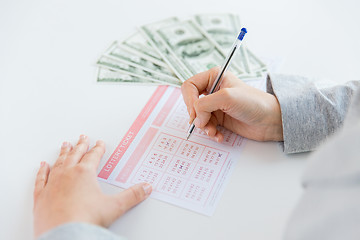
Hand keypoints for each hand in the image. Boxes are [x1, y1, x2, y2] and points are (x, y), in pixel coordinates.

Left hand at [33, 135, 151, 237]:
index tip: (99, 143)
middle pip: (75, 155)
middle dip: (81, 145)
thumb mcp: (114, 207)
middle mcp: (67, 174)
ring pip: (59, 163)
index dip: (98, 149)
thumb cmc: (86, 219)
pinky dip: (42, 171)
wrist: (64, 235)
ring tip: (65, 145)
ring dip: (63, 153)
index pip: (93, 156)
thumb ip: (132, 196)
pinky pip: (41, 179)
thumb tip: (145, 188)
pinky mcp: (41, 196)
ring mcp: (53, 184)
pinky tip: (43, 166)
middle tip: (83, 138)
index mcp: (84, 173)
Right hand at [181, 67, 282, 141]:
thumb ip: (205, 105)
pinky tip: (218, 136)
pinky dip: (211, 132)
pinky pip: (207, 126)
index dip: (189, 100)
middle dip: (196, 116)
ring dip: (204, 127)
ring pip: (198, 117)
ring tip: (213, 132)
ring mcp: (216, 106)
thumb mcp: (227, 98)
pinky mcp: (220, 119)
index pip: (190, 86)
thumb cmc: (254, 103)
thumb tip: (195, 118)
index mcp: (214, 77)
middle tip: (202, 124)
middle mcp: (213, 91)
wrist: (271, 121)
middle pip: (192, 103)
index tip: (195, 113)